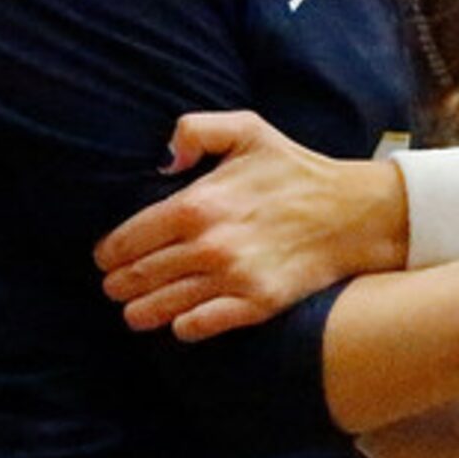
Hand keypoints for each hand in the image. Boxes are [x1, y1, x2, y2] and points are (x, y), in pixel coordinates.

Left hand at [97, 111, 406, 339]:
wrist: (353, 213)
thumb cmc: (296, 169)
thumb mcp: (247, 129)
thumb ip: (196, 130)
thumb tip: (162, 159)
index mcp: (197, 203)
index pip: (129, 238)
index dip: (110, 252)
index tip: (106, 258)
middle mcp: (209, 245)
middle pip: (139, 276)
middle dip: (118, 284)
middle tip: (114, 287)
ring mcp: (232, 278)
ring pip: (162, 307)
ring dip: (140, 311)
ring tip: (134, 312)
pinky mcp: (256, 304)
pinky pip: (200, 326)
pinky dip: (182, 328)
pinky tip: (179, 323)